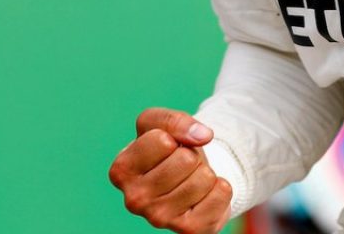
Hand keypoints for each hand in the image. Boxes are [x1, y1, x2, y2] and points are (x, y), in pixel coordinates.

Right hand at [108, 107, 232, 233]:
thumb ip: (174, 120)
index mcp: (121, 171)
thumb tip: (203, 136)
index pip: (162, 140)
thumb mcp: (160, 124)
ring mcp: (160, 219)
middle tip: (182, 165)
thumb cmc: (167, 149)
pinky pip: (221, 194)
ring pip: (204, 177)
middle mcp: (134, 200)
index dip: (172, 137)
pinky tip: (204, 194)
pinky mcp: (188, 230)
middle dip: (191, 155)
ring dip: (204, 172)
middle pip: (186, 159)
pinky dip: (220, 187)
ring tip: (191, 179)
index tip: (167, 147)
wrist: (187, 179)